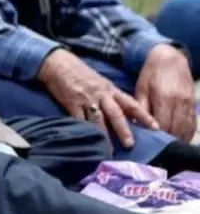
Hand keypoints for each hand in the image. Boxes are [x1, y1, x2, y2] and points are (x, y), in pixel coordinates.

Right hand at [38, 49, 158, 146]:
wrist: (57, 63)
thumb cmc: (80, 73)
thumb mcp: (100, 82)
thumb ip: (112, 96)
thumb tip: (127, 114)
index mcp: (110, 89)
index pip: (131, 103)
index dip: (144, 115)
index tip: (156, 128)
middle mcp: (101, 94)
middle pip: (116, 113)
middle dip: (124, 129)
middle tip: (130, 144)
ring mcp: (86, 99)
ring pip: (98, 119)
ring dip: (104, 135)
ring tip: (109, 150)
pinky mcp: (71, 102)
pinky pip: (79, 118)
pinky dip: (84, 130)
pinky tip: (88, 139)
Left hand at [136, 44, 195, 140]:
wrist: (171, 59)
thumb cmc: (151, 74)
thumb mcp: (141, 88)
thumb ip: (140, 107)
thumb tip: (135, 125)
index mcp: (164, 98)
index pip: (163, 124)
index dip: (157, 136)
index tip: (150, 145)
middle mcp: (179, 103)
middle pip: (176, 129)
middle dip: (167, 141)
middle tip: (158, 150)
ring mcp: (189, 105)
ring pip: (186, 129)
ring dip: (178, 140)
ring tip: (168, 149)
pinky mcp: (194, 105)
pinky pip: (192, 125)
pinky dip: (187, 134)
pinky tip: (179, 141)